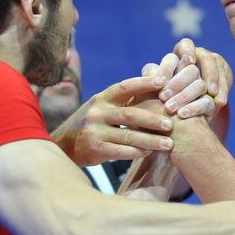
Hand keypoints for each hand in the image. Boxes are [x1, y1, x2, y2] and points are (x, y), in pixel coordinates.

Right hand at [53, 76, 174, 164]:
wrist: (63, 144)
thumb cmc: (92, 124)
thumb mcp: (101, 107)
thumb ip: (122, 102)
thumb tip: (155, 90)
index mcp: (101, 98)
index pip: (125, 87)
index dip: (144, 83)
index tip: (164, 82)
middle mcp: (98, 112)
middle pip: (130, 114)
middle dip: (153, 119)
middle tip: (171, 123)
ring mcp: (95, 130)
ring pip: (128, 136)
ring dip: (150, 140)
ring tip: (168, 143)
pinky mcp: (95, 148)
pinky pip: (120, 151)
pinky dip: (137, 153)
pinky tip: (149, 153)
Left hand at [143, 38, 232, 117]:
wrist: (182, 108)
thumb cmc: (165, 95)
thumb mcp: (159, 86)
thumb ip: (157, 80)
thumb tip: (156, 80)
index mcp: (180, 53)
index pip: (186, 45)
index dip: (188, 51)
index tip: (189, 62)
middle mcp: (198, 55)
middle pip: (205, 57)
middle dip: (205, 72)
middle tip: (202, 87)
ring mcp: (212, 63)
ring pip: (216, 66)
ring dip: (214, 80)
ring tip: (212, 95)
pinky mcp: (223, 74)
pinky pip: (226, 79)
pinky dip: (223, 91)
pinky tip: (219, 102)